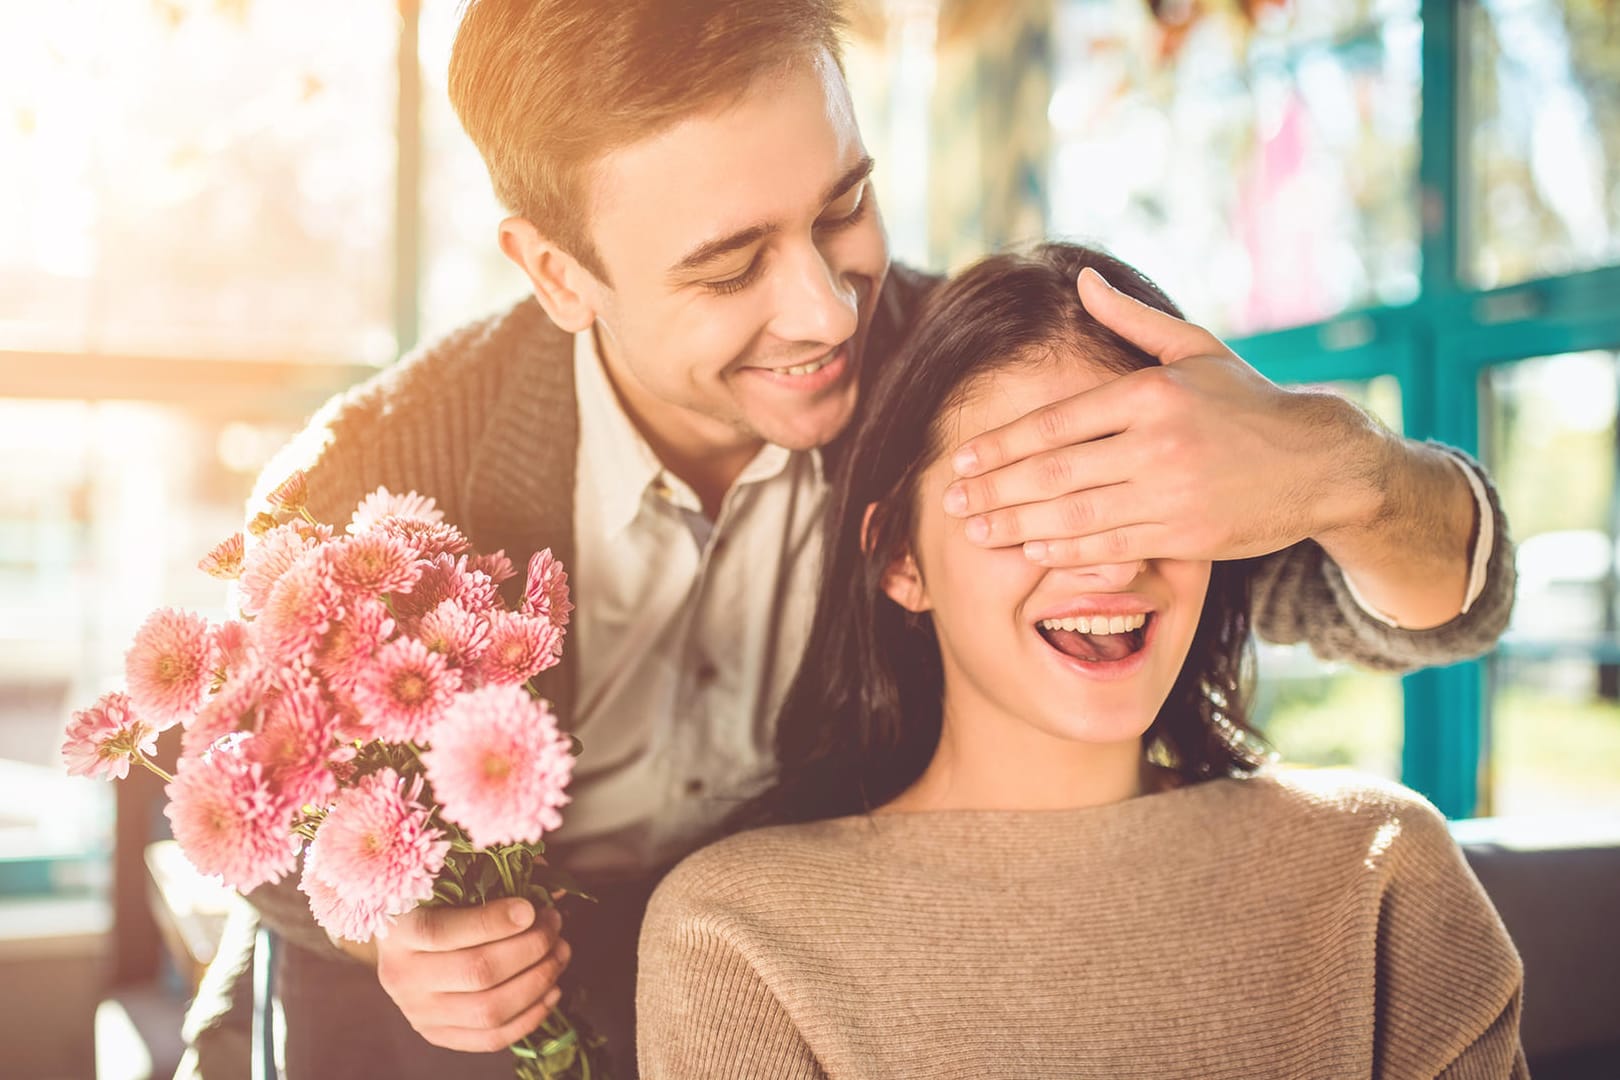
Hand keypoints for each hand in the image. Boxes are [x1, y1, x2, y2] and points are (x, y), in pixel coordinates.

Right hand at [376, 898, 571, 1052]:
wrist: (404, 944)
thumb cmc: (437, 901)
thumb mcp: (452, 879)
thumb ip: (495, 876)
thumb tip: (551, 891)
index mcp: (398, 930)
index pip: (441, 931)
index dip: (493, 921)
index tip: (530, 908)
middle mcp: (401, 976)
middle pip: (477, 972)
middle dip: (530, 947)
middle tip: (554, 925)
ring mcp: (418, 1012)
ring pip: (489, 1010)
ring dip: (538, 981)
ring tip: (560, 953)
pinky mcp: (437, 1034)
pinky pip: (490, 1038)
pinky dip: (530, 1017)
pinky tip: (551, 990)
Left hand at [943, 267, 1388, 567]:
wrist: (1324, 464)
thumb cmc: (1250, 402)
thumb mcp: (1196, 348)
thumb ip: (1132, 320)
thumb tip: (1080, 280)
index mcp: (1150, 393)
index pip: (1055, 422)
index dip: (1000, 445)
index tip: (960, 459)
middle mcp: (1156, 443)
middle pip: (1053, 472)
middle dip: (995, 490)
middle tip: (952, 502)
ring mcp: (1171, 494)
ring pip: (1074, 515)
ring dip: (1016, 524)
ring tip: (976, 530)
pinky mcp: (1187, 537)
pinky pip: (1112, 547)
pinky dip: (1066, 550)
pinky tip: (1031, 548)